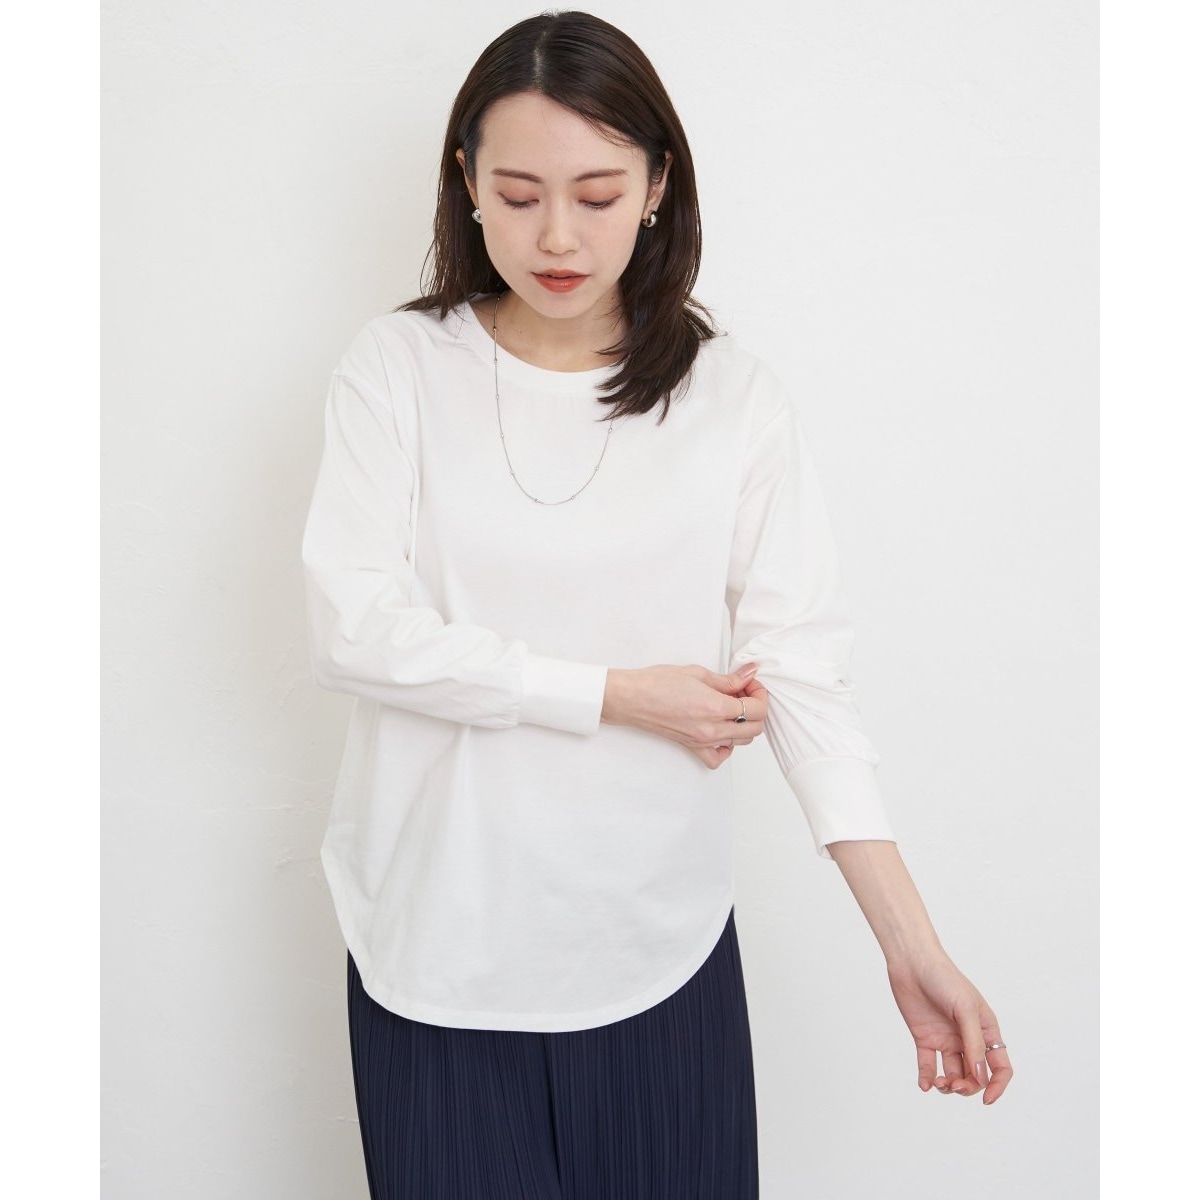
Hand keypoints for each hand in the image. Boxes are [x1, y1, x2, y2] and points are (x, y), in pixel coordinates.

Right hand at [601, 663, 767, 767]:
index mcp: (715, 708)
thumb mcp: (697, 673)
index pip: (757, 708)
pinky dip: (727, 748)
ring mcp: (703, 741)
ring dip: (745, 724)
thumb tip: (749, 673)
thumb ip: (728, 679)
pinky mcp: (692, 747)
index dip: (760, 693)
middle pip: (755, 728)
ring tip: (732, 707)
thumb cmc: (657, 683)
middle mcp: (712, 729)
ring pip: (742, 742)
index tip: (750, 682)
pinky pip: (718, 757)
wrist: (632, 698)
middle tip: (744, 692)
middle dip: (756, 708)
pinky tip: (722, 731)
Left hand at [886, 952, 1012, 1104]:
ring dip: (948, 1086)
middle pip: (975, 1075)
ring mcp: (946, 1039)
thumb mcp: (964, 1010)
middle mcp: (967, 1037)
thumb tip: (981, 1078)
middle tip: (954, 1086)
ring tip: (938, 1083)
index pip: (1000, 1066)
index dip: (997, 1085)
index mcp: (986, 1030)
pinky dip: (926, 1078)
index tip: (987, 1100)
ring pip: (953, 1074)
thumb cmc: (944, 978)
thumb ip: (974, 1044)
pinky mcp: (925, 1038)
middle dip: (968, 1087)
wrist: (912, 962)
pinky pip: (928, 1065)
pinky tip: (925, 1084)